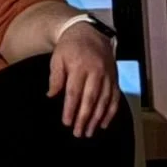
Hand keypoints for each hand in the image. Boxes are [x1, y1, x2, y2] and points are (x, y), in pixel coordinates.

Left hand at [49, 22, 119, 137]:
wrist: (89, 32)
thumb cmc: (69, 48)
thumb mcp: (57, 59)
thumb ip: (55, 77)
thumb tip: (51, 95)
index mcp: (80, 67)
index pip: (74, 92)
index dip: (71, 108)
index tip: (66, 122)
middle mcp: (96, 72)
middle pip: (91, 99)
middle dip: (85, 118)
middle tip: (78, 133)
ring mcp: (108, 75)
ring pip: (104, 100)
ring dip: (98, 118)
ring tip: (90, 132)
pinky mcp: (114, 78)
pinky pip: (115, 97)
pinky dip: (111, 111)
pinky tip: (105, 123)